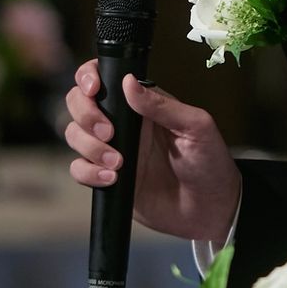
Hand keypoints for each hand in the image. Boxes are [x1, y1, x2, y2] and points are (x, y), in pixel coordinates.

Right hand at [65, 58, 240, 241]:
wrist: (212, 210)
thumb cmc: (210, 162)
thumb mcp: (195, 128)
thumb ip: (162, 105)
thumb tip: (129, 82)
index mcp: (142, 103)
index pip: (104, 78)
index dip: (88, 77)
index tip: (93, 89)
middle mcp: (122, 122)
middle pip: (78, 102)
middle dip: (85, 114)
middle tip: (108, 133)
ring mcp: (112, 149)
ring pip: (74, 134)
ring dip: (89, 146)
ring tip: (119, 163)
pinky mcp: (107, 177)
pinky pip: (79, 169)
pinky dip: (88, 172)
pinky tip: (112, 178)